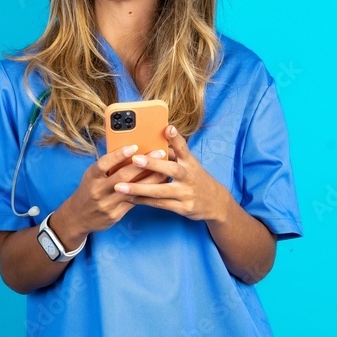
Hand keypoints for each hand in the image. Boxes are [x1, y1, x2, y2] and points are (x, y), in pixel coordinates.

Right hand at [51, 143, 168, 247]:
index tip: (134, 146)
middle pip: (122, 176)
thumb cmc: (89, 190)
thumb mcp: (92, 176)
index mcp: (91, 177)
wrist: (77, 217)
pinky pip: (133, 203)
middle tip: (159, 153)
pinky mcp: (114, 215)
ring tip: (164, 169)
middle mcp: (97, 190)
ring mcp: (106, 204)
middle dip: (142, 164)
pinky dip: (146, 193)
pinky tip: (157, 187)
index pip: (104, 163)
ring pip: (132, 191)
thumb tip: (129, 151)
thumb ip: (107, 166)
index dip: (118, 155)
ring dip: (150, 179)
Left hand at [113, 125, 229, 222]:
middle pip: (172, 170)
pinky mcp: (182, 208)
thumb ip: (173, 154)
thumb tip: (152, 143)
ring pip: (161, 191)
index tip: (168, 128)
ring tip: (120, 187)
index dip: (176, 138)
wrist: (216, 203)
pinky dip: (144, 201)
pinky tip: (130, 198)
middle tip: (135, 159)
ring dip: (139, 188)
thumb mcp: (190, 164)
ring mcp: (186, 193)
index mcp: (190, 163)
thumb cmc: (196, 179)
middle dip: (153, 164)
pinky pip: (160, 204)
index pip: (183, 148)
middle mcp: (189, 177)